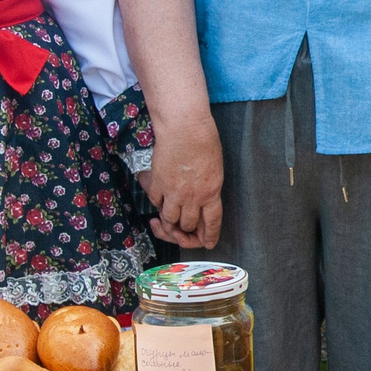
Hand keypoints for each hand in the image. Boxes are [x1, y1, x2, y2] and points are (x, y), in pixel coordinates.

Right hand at [140, 115, 224, 248]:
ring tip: (167, 215)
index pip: (212, 223)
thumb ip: (208, 189)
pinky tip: (158, 196)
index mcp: (211, 193)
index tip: (208, 243)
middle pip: (188, 225)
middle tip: (181, 227)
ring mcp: (173, 192)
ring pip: (169, 219)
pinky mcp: (157, 184)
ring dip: (168, 220)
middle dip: (186, 230)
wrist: (184, 127)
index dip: (209, 236)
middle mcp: (192, 197)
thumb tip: (201, 203)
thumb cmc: (204, 141)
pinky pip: (155, 202)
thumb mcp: (215, 169)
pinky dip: (156, 203)